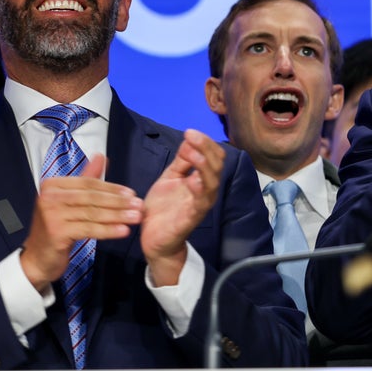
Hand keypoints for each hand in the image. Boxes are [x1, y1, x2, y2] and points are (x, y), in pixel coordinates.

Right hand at [20, 155, 142, 291]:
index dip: (112, 188)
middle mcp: (49, 197)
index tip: (132, 193)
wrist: (38, 258)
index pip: (89, 183)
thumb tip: (101, 157)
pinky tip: (123, 231)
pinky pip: (89, 229)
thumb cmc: (57, 227)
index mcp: (52, 185)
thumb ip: (86, 178)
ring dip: (118, 216)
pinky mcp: (56, 232)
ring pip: (92, 213)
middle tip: (139, 205)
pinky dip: (108, 230)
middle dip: (118, 202)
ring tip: (136, 218)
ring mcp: (51, 215)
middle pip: (92, 197)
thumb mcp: (70, 200)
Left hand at [141, 129, 224, 285]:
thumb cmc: (163, 209)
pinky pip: (201, 202)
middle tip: (191, 136)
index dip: (204, 143)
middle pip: (217, 165)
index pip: (213, 156)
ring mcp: (201, 204)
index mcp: (201, 179)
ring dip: (204, 165)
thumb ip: (181, 162)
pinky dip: (199, 189)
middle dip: (206, 148)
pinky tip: (192, 180)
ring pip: (212, 182)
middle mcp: (206, 190)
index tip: (189, 132)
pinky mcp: (192, 218)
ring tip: (194, 153)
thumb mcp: (170, 179)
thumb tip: (188, 140)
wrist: (154, 239)